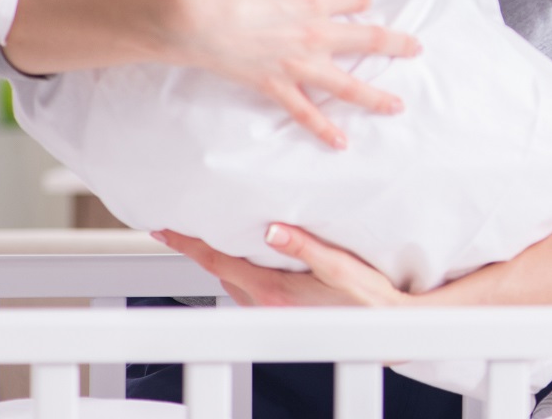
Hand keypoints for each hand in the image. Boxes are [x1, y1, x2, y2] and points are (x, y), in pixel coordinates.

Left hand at [151, 225, 409, 306]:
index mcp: (274, 290)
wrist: (387, 327)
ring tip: (211, 234)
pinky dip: (238, 270)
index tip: (164, 229)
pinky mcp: (285, 311)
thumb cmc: (367, 297)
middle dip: (199, 248)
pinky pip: (249, 288)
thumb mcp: (339, 266)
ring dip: (219, 260)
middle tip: (181, 224)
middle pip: (219, 271)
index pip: (219, 262)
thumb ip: (304, 245)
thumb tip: (272, 229)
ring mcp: (275, 310)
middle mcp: (268, 303)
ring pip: (233, 281)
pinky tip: (249, 256)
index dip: (189, 244)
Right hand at [166, 0, 419, 148]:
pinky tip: (342, 143)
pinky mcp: (275, 85)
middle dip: (395, 44)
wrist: (189, 16)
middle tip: (415, 49)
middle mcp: (314, 33)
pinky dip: (324, 130)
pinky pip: (305, 113)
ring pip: (347, 86)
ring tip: (397, 106)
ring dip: (375, 96)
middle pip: (367, 40)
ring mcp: (297, 64)